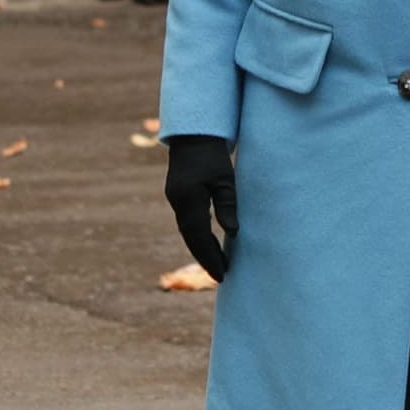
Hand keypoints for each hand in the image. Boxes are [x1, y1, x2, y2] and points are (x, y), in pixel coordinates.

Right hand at [163, 134, 238, 280]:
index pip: (199, 235)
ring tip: (217, 264)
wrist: (193, 133)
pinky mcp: (178, 195)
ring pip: (188, 231)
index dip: (210, 256)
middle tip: (220, 276)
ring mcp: (175, 198)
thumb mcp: (225, 178)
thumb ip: (227, 205)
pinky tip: (208, 244)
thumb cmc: (213, 153)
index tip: (222, 273)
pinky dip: (198, 236)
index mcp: (189, 198)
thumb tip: (233, 233)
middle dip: (206, 257)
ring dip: (201, 249)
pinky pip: (187, 222)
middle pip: (191, 237)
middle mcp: (178, 201)